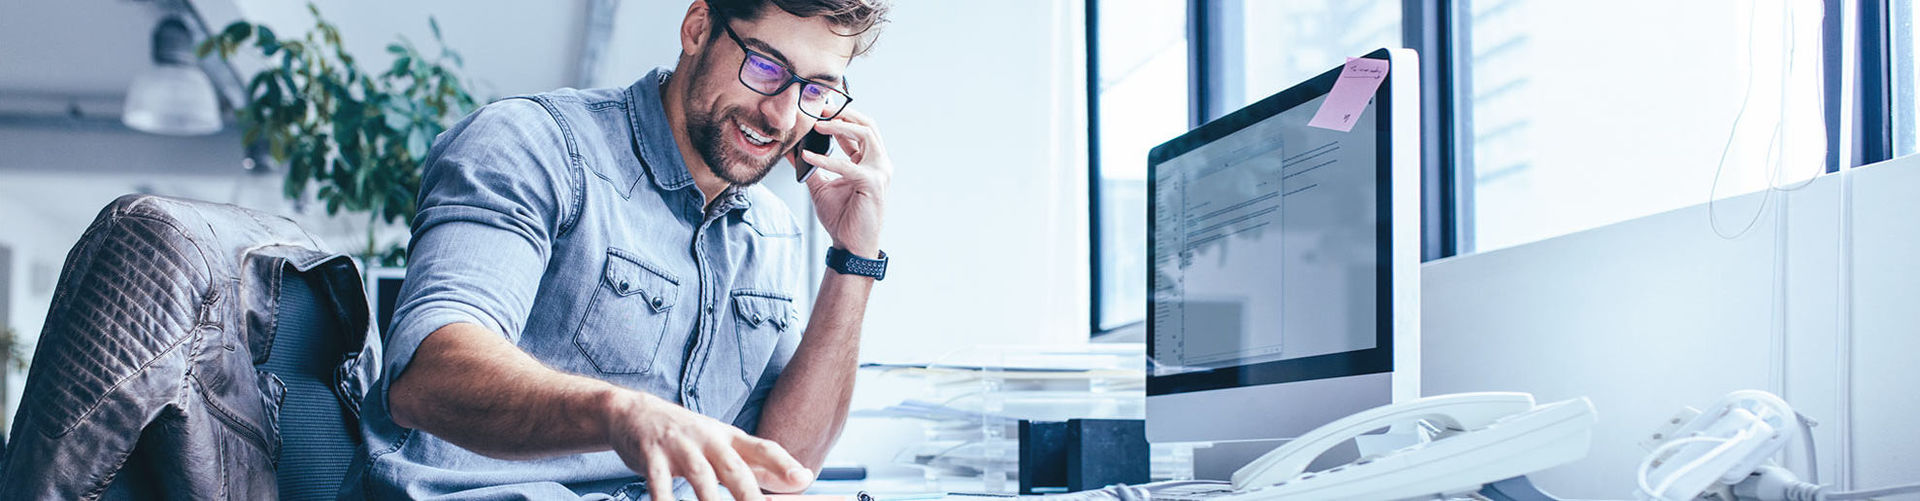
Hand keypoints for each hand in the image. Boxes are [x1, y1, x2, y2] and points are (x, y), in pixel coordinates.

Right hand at [607, 391, 813, 500]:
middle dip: (749, 493)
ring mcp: (679, 446)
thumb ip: (756, 464)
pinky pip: (659, 483)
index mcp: (728, 437)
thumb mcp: (722, 444)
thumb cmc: (686, 436)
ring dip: (710, 500)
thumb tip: (799, 479)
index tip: (804, 478)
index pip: (761, 448)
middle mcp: (707, 439)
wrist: (633, 413)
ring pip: (700, 476)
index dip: (783, 463)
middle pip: (733, 467)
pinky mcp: (651, 456)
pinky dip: (665, 500)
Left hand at [796, 108, 890, 257]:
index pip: (858, 129)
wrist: (851, 245)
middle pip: (867, 124)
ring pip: (864, 134)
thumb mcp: (820, 186)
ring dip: (839, 126)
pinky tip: (807, 157)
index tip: (817, 109)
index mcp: (870, 161)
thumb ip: (810, 167)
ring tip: (816, 125)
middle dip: (842, 113)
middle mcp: (879, 163)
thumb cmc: (842, 218)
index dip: (839, 116)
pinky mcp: (872, 183)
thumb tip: (791, 150)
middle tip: (818, 108)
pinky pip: (847, 165)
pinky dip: (826, 159)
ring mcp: (880, 172)